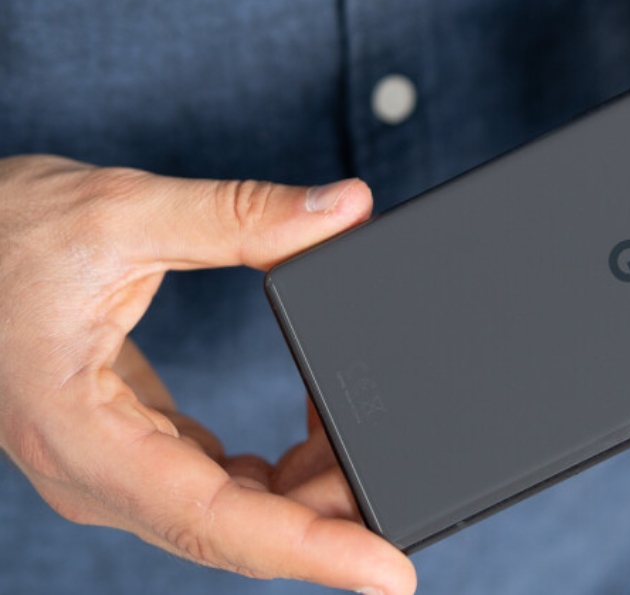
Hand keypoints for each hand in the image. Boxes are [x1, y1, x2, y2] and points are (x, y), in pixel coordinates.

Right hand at [0, 155, 415, 593]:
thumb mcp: (122, 212)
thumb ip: (240, 215)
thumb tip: (345, 209)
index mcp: (83, 435)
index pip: (218, 521)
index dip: (315, 552)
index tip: (390, 573)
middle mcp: (94, 472)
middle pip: (234, 529)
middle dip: (329, 517)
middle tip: (406, 485)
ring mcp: (109, 466)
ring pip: (226, 511)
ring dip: (304, 492)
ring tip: (364, 444)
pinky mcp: (125, 445)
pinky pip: (211, 484)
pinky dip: (271, 472)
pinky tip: (311, 437)